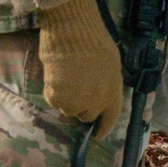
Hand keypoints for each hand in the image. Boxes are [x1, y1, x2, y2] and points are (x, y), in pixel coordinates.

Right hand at [39, 0, 123, 139]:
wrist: (73, 32)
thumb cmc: (94, 40)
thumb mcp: (111, 63)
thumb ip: (106, 83)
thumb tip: (98, 93)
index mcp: (113, 92)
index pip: (111, 117)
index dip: (104, 127)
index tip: (97, 134)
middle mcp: (96, 102)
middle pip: (87, 115)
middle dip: (83, 107)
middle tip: (77, 91)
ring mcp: (75, 101)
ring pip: (69, 110)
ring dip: (67, 100)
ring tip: (66, 80)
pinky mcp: (57, 97)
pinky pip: (54, 101)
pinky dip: (53, 93)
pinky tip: (56, 77)